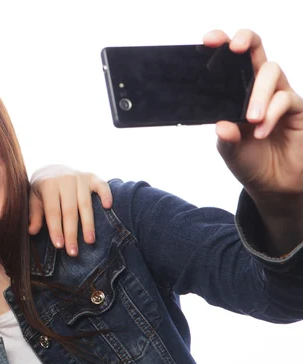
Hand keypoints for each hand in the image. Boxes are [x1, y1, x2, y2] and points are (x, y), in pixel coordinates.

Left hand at [29, 165, 111, 256]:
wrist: (52, 170)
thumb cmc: (42, 190)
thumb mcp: (34, 199)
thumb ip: (34, 214)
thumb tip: (32, 231)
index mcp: (48, 184)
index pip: (53, 211)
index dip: (56, 229)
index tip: (59, 246)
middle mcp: (65, 179)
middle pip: (70, 210)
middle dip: (72, 233)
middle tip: (73, 252)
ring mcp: (79, 177)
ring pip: (86, 203)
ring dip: (88, 224)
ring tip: (89, 241)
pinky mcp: (92, 177)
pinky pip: (102, 185)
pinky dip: (106, 194)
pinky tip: (107, 207)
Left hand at [204, 29, 302, 253]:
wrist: (274, 184)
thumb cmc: (251, 162)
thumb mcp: (230, 152)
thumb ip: (226, 139)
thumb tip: (220, 125)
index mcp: (236, 94)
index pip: (230, 64)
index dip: (222, 46)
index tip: (208, 40)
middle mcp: (258, 90)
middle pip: (256, 52)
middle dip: (245, 42)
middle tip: (233, 48)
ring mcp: (279, 96)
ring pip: (271, 73)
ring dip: (258, 93)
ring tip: (250, 119)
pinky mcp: (296, 108)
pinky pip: (286, 99)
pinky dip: (271, 114)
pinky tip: (262, 132)